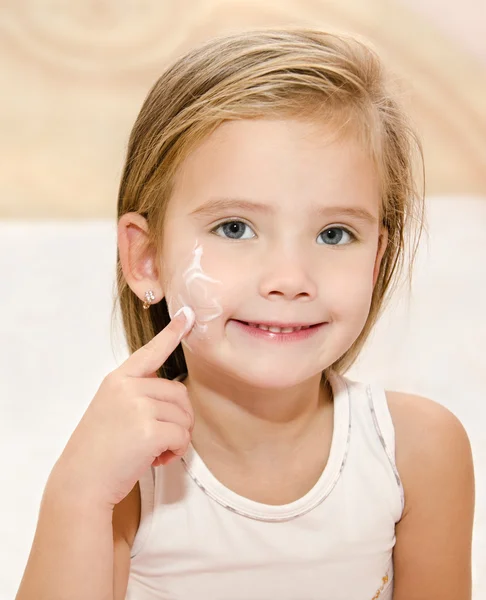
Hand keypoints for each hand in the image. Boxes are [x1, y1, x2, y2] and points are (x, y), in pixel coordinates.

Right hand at [49, 307, 194, 509]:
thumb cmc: (99, 450)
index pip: (150, 352)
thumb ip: (136, 394)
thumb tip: (172, 393)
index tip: (187, 315)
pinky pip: (182, 436)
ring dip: (177, 438)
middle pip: (179, 392)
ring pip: (184, 416)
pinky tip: (156, 460)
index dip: (171, 334)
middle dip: (178, 419)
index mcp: (118, 379)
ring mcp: (138, 407)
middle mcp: (128, 387)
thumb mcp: (111, 409)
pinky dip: (176, 452)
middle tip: (158, 439)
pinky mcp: (149, 430)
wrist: (81, 483)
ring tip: (152, 451)